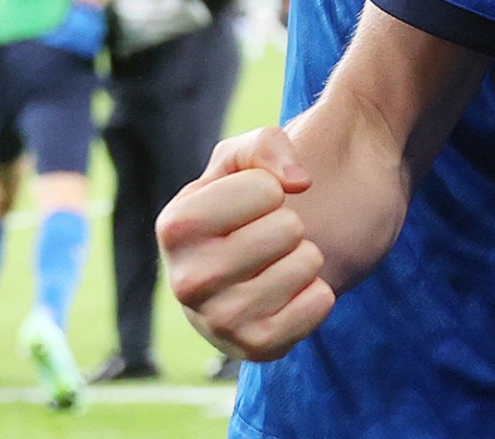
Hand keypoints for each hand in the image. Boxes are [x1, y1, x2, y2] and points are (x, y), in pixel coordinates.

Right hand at [161, 127, 335, 361]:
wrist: (267, 258)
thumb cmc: (251, 201)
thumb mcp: (248, 157)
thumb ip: (266, 145)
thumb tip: (296, 181)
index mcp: (175, 227)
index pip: (265, 189)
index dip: (273, 188)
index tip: (255, 203)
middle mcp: (185, 281)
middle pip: (287, 229)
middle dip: (291, 224)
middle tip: (270, 238)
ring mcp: (218, 322)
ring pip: (304, 265)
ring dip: (306, 257)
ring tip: (279, 263)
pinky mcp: (255, 348)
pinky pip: (317, 305)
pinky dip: (319, 292)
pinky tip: (293, 292)